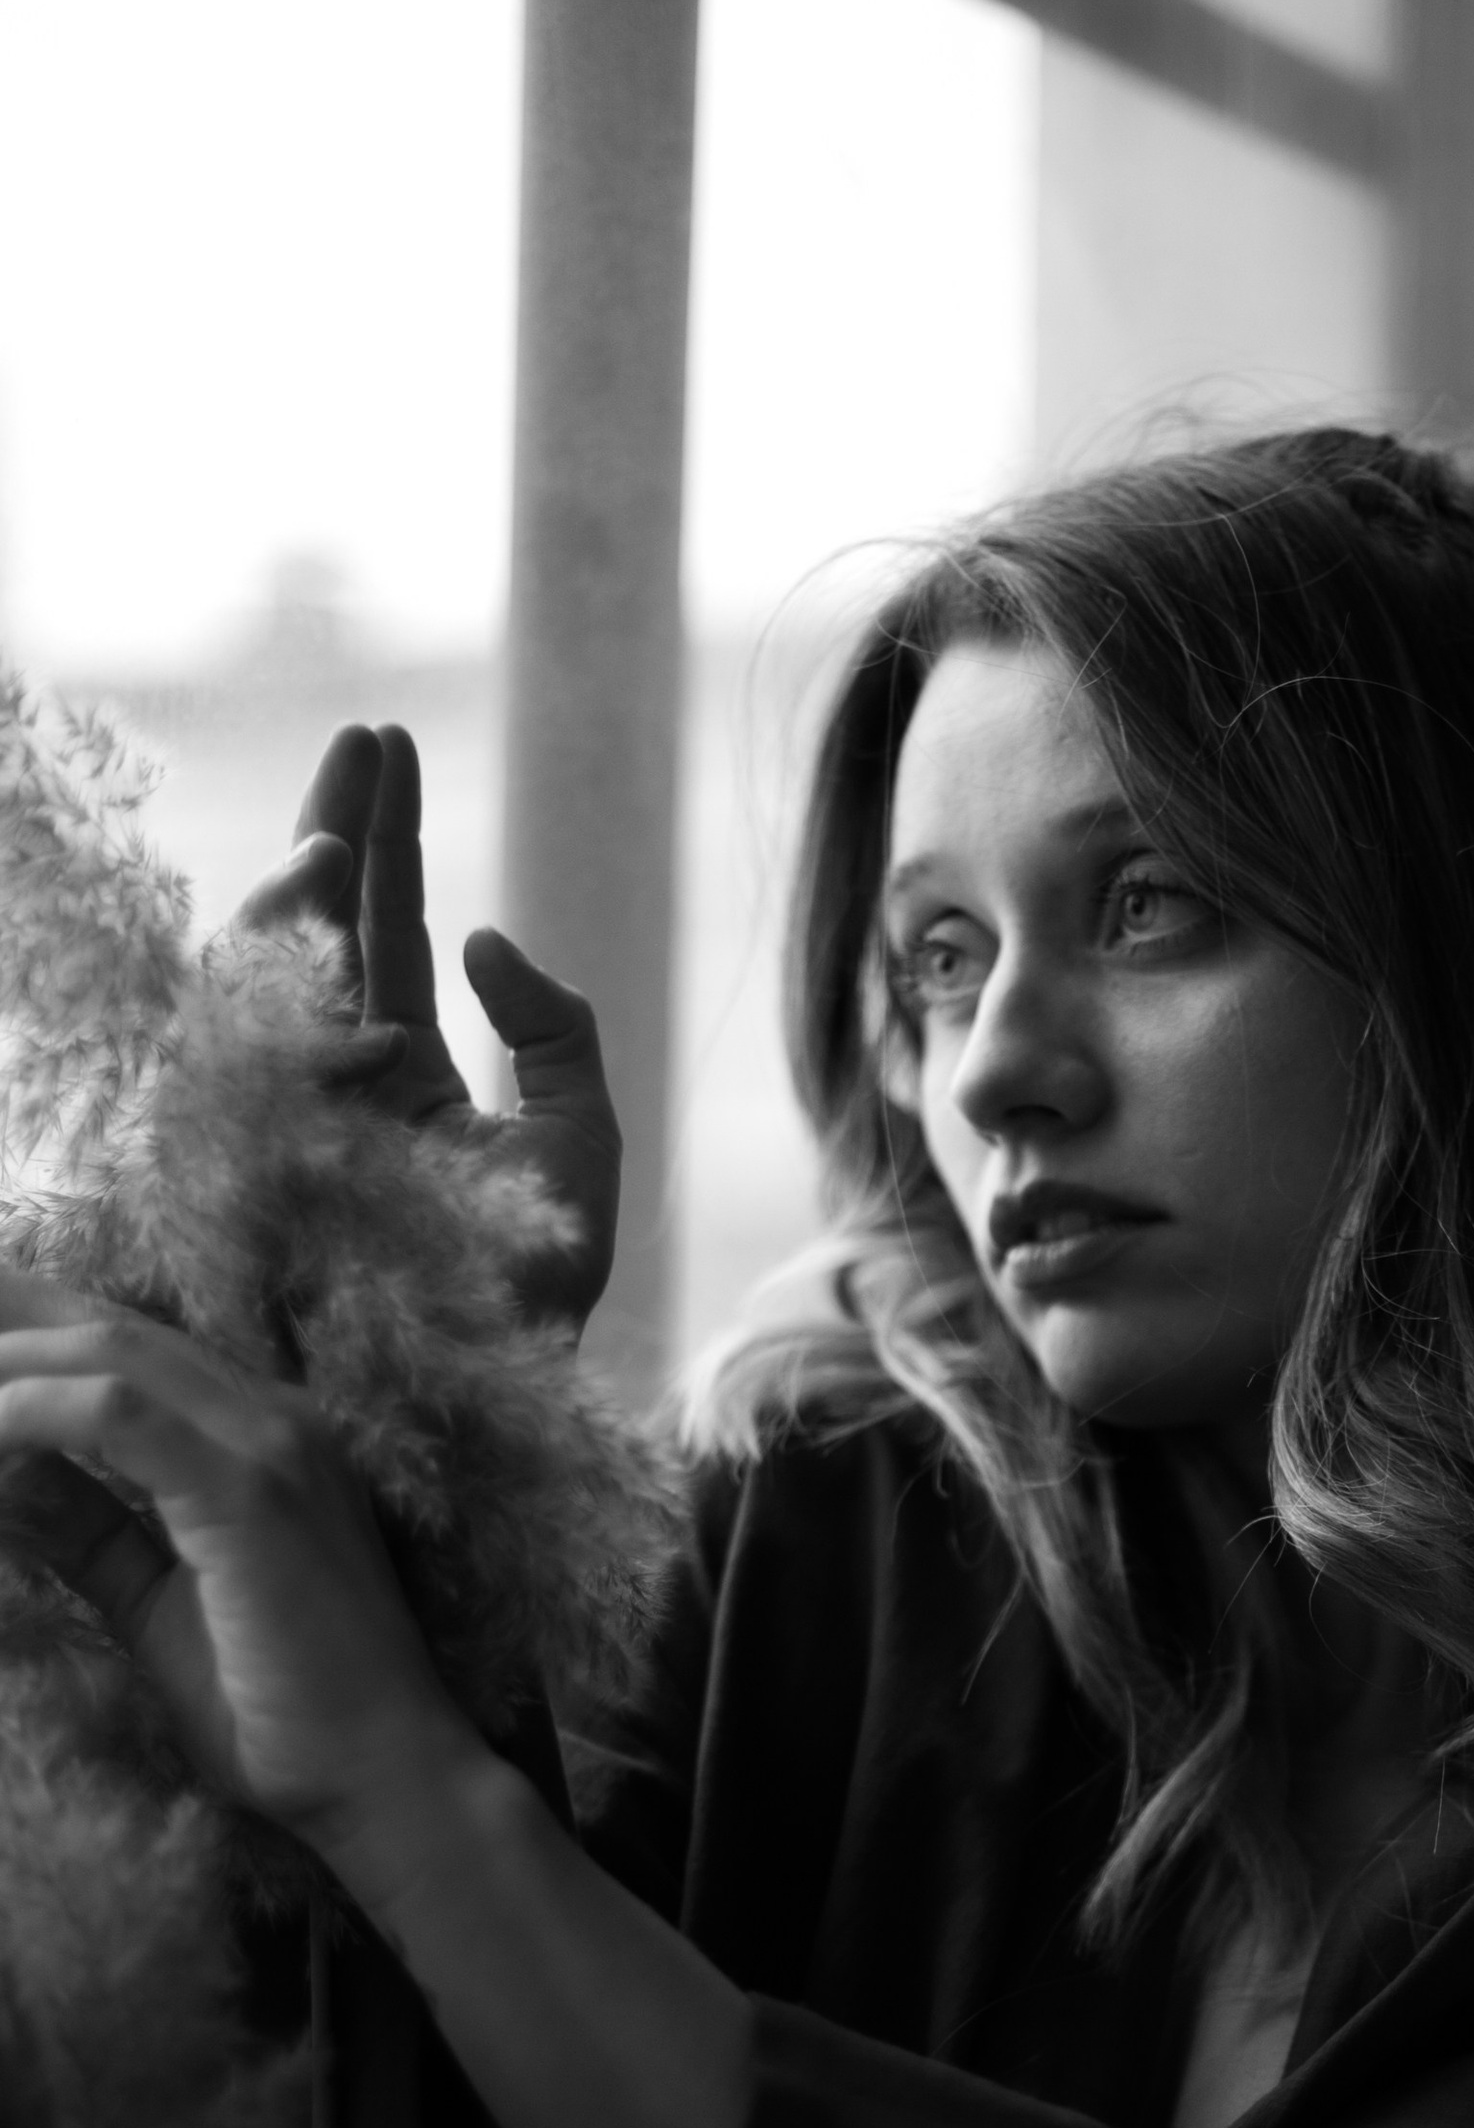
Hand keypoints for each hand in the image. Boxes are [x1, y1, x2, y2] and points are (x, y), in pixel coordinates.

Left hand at [0, 1276, 475, 1850]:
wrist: (382, 1782)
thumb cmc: (281, 1715)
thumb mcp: (154, 1606)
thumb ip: (85, 1531)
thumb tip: (2, 1477)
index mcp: (257, 1432)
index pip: (117, 1340)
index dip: (18, 1333)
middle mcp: (270, 1412)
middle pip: (96, 1320)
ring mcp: (269, 1441)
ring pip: (100, 1349)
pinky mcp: (251, 1490)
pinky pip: (113, 1413)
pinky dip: (25, 1416)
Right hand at [236, 724, 622, 1333]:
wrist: (504, 1386)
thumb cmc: (539, 1284)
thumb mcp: (582, 1139)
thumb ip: (555, 1033)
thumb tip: (486, 938)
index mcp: (402, 1073)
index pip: (382, 931)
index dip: (383, 836)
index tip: (390, 744)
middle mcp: (337, 1083)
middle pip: (318, 930)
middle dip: (333, 829)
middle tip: (365, 741)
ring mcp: (295, 1116)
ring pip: (263, 975)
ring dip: (293, 900)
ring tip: (341, 835)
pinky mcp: (264, 1159)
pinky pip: (238, 1055)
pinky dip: (276, 994)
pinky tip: (326, 937)